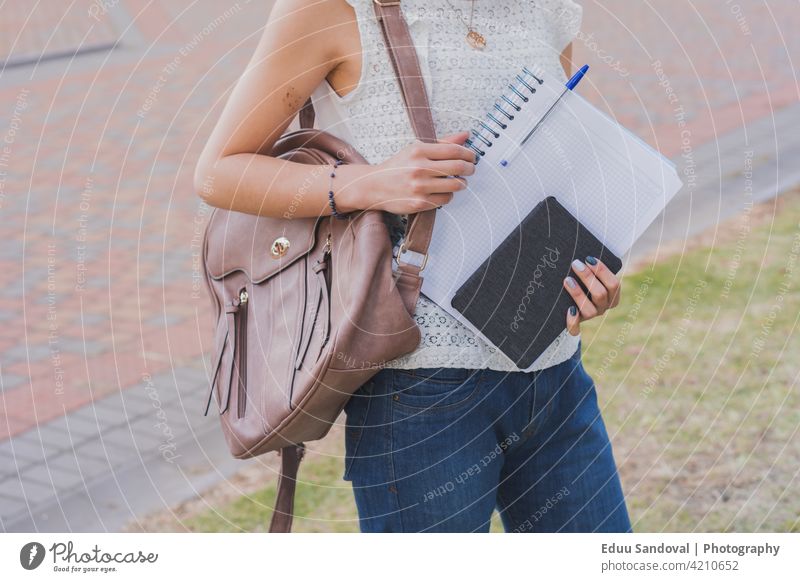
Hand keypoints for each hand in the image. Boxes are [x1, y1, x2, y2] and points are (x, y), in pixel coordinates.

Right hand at [346, 131, 475, 213]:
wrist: (373, 186)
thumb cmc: (397, 167)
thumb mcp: (415, 149)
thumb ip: (442, 143)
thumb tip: (466, 135)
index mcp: (418, 151)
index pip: (454, 150)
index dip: (468, 153)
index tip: (472, 157)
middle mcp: (419, 168)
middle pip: (458, 167)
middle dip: (470, 168)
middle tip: (471, 169)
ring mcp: (419, 187)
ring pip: (455, 185)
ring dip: (462, 183)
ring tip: (460, 181)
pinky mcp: (420, 203)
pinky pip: (445, 199)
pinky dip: (449, 195)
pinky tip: (444, 191)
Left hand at [564, 256, 621, 334]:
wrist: (571, 300)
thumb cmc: (584, 281)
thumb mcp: (593, 275)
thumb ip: (593, 267)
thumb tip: (586, 254)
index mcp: (612, 296)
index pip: (614, 284)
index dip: (602, 271)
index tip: (589, 258)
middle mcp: (603, 307)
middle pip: (600, 294)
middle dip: (587, 277)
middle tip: (575, 264)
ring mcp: (591, 316)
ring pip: (589, 309)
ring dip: (578, 294)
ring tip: (567, 280)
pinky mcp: (577, 324)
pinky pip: (575, 328)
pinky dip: (572, 321)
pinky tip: (568, 310)